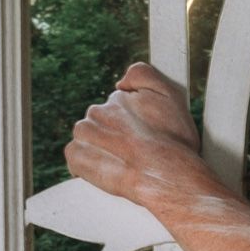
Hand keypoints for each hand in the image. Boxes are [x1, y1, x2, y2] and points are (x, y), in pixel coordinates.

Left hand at [65, 62, 201, 205]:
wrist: (168, 176)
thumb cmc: (174, 141)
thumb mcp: (171, 94)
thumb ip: (143, 74)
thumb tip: (120, 82)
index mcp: (117, 98)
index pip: (116, 110)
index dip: (129, 126)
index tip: (141, 137)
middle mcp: (97, 112)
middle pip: (100, 123)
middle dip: (113, 136)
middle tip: (133, 152)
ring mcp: (85, 134)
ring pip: (87, 139)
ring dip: (100, 149)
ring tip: (123, 163)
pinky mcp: (77, 157)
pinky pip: (75, 158)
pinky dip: (87, 165)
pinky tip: (110, 171)